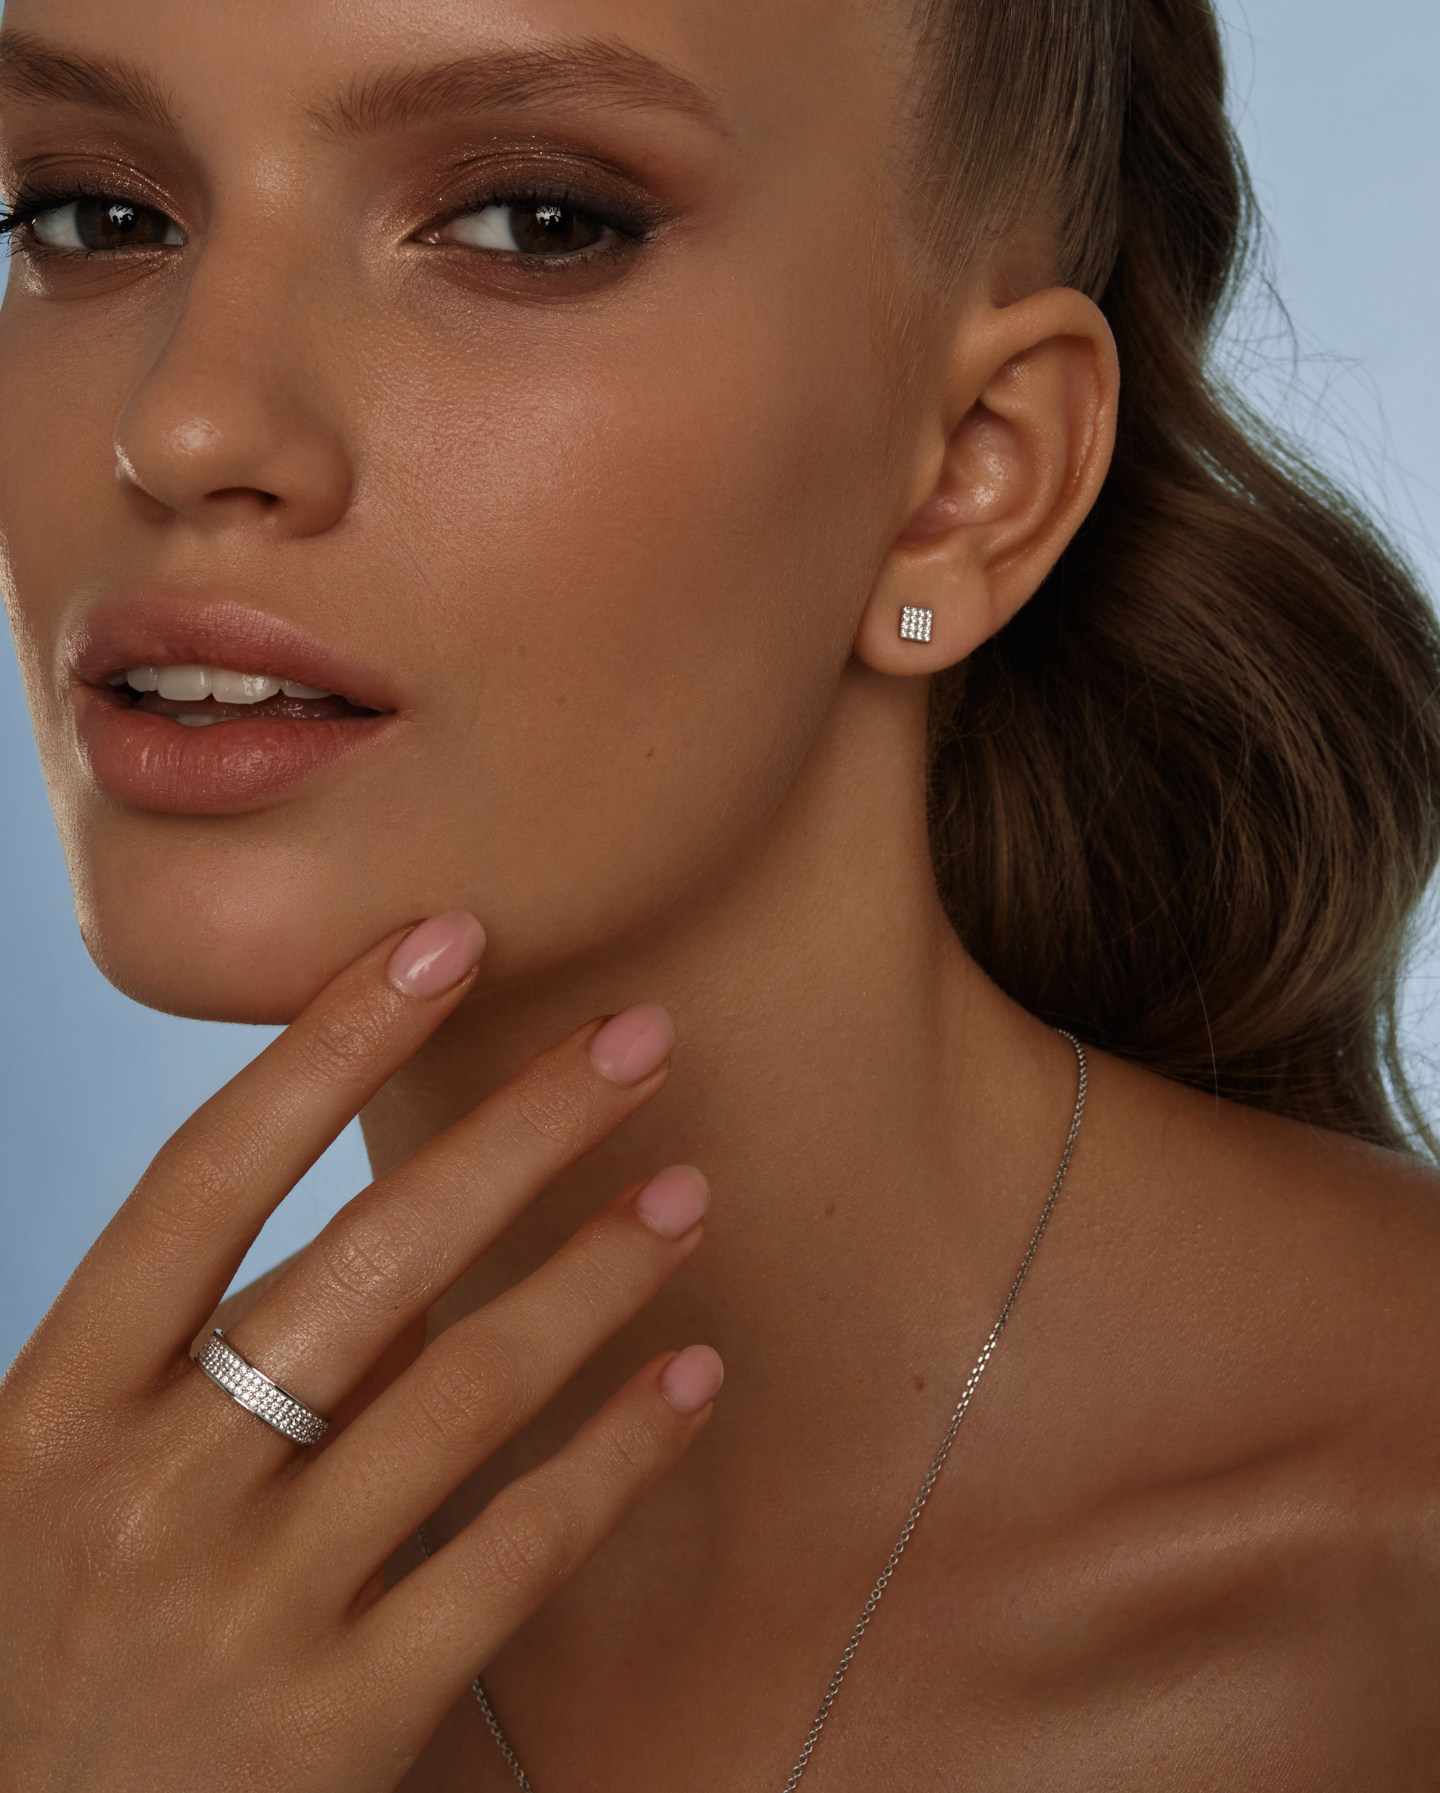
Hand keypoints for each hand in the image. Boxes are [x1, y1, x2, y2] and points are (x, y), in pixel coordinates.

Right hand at [0, 912, 719, 1790]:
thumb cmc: (43, 1648)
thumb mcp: (55, 1485)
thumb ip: (197, 1357)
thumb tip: (395, 1230)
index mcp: (52, 1410)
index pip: (204, 1179)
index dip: (329, 1045)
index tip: (445, 940)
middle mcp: (148, 1491)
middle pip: (368, 1262)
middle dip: (521, 1133)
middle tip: (641, 1039)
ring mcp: (246, 1612)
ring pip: (462, 1391)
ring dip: (594, 1273)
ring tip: (686, 1192)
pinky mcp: (337, 1728)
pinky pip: (511, 1558)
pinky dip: (614, 1454)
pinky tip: (693, 1376)